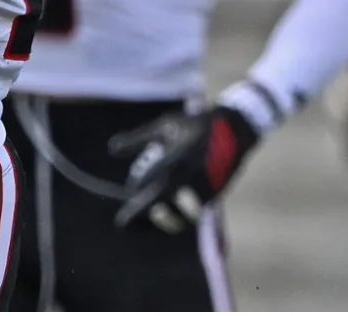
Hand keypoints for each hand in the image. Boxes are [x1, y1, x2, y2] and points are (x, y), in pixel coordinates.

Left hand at [108, 104, 260, 232]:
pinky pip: (196, 209)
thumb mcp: (165, 127)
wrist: (235, 127)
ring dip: (169, 219)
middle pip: (163, 210)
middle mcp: (188, 180)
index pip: (149, 194)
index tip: (122, 221)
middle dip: (147, 219)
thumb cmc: (195, 124)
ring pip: (183, 217)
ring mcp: (204, 189)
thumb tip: (112, 150)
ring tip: (158, 213)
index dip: (134, 211)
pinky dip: (184, 210)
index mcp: (173, 163)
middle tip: (134, 222)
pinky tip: (176, 203)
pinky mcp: (216, 193)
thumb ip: (137, 140)